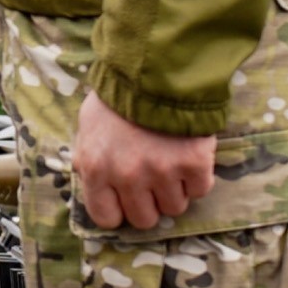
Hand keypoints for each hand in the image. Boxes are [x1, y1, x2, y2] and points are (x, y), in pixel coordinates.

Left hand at [70, 92, 216, 234]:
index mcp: (96, 169)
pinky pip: (200, 190)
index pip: (106, 218)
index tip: (127, 199)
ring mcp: (163, 171)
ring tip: (171, 163)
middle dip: (150, 203)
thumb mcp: (88, 129)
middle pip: (144, 219)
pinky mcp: (194, 163)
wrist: (157, 68)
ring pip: (174, 208)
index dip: (119, 210)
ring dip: (175, 190)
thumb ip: (89, 161)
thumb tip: (97, 190)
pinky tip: (188, 156)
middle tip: (153, 181)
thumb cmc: (119, 98)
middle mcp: (127, 176)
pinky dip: (197, 178)